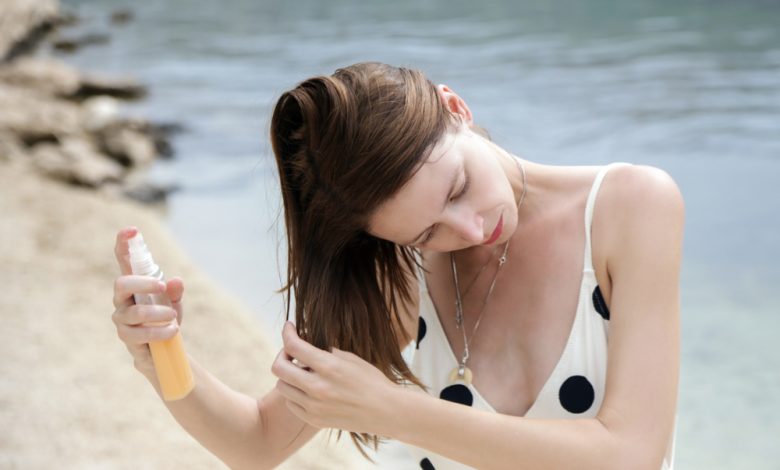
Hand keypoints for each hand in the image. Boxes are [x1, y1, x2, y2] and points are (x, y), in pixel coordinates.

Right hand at [111, 226, 182, 378]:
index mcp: (134, 286)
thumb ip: (175, 291)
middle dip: (142, 283)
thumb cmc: (165, 319)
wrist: (162, 350)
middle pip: (121, 284)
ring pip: (134, 312)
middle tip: (162, 286)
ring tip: (174, 318)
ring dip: (158, 313)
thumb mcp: (174, 303)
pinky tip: (172, 331)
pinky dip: (159, 332)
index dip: (124, 244)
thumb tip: (176, 281)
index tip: (132, 230)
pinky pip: (139, 334)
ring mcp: (122, 319)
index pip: (124, 261)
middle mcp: (123, 300)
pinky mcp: (127, 337)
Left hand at [271, 322, 400, 435]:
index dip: (287, 332)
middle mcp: (318, 387)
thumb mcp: (350, 358)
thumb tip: (306, 341)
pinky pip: (290, 404)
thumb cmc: (371, 380)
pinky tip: (306, 388)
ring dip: (288, 375)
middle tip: (291, 351)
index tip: (289, 326)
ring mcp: (314, 406)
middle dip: (282, 354)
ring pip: (281, 386)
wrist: (386, 411)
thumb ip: (325, 351)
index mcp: (329, 366)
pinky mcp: (314, 420)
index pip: (294, 346)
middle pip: (279, 367)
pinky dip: (294, 394)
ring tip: (302, 371)